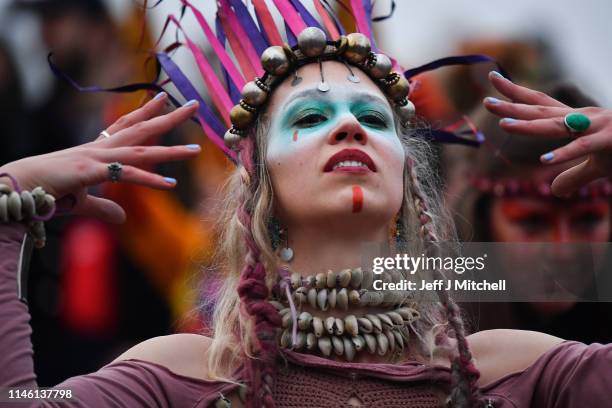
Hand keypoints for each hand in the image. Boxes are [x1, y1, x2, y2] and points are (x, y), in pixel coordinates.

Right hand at [0, 93, 200, 223]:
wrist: (16, 186)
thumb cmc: (45, 190)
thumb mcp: (81, 201)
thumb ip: (104, 208)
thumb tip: (122, 218)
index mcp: (97, 148)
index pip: (127, 125)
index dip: (146, 111)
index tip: (164, 99)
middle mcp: (100, 147)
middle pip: (141, 128)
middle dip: (169, 117)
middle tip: (194, 105)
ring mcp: (96, 157)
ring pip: (141, 151)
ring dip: (170, 151)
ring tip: (196, 149)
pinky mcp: (90, 172)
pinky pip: (125, 175)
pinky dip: (149, 180)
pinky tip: (170, 184)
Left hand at [483, 71, 611, 196]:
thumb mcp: (597, 169)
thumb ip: (574, 177)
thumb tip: (554, 192)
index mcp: (576, 120)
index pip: (540, 103)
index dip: (517, 93)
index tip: (493, 82)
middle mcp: (582, 119)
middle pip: (541, 109)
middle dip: (513, 104)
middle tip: (486, 98)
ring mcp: (595, 127)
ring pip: (556, 126)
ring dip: (530, 125)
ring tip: (504, 124)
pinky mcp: (608, 142)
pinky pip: (582, 148)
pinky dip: (564, 154)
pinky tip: (545, 161)